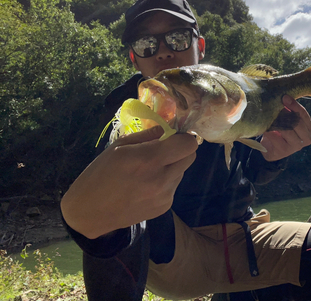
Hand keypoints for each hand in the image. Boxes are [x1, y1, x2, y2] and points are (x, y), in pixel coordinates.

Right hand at [61, 126, 197, 238]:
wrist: (90, 213)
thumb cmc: (100, 174)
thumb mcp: (119, 147)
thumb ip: (148, 135)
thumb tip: (168, 128)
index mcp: (148, 160)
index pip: (188, 145)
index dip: (183, 138)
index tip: (173, 137)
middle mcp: (161, 179)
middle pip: (191, 157)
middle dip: (181, 150)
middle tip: (163, 151)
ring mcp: (165, 195)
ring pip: (182, 171)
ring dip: (172, 166)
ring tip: (148, 171)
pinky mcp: (165, 207)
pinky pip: (173, 186)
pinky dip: (165, 182)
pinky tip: (145, 186)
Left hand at [260, 95, 310, 161]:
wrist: (271, 147)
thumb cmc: (281, 130)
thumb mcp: (288, 119)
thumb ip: (290, 109)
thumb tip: (284, 96)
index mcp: (309, 128)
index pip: (303, 115)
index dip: (294, 105)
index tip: (285, 97)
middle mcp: (306, 138)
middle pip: (297, 123)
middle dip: (285, 112)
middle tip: (275, 105)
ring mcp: (296, 146)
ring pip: (287, 130)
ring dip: (277, 121)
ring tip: (269, 114)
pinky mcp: (284, 151)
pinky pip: (276, 137)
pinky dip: (269, 130)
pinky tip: (265, 125)